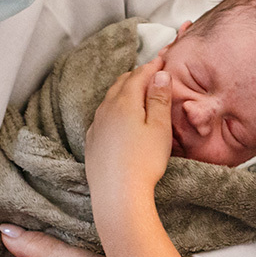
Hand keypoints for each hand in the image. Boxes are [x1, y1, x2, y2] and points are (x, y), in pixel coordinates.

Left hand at [85, 57, 173, 201]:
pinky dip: (114, 109)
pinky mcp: (92, 142)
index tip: (163, 61)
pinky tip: (119, 117)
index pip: (139, 75)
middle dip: (137, 76)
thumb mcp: (160, 127)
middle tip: (151, 74)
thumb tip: (159, 74)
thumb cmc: (144, 162)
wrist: (118, 195)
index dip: (152, 67)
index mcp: (124, 102)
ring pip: (110, 99)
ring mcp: (96, 126)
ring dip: (124, 91)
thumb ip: (159, 98)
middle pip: (122, 84)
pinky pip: (102, 117)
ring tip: (137, 92)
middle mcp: (106, 109)